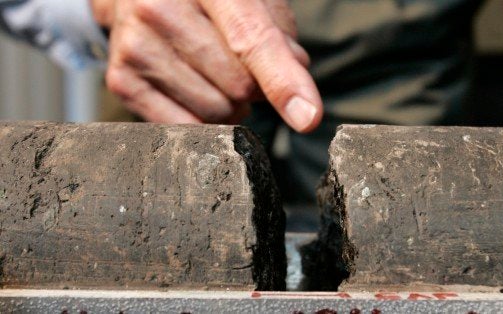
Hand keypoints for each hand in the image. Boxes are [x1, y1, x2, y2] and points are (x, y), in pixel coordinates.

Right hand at [91, 0, 322, 131]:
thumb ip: (278, 35)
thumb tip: (294, 85)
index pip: (252, 39)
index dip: (283, 81)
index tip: (307, 118)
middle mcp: (159, 7)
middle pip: (238, 85)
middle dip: (253, 86)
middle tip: (241, 66)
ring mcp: (135, 44)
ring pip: (215, 111)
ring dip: (231, 105)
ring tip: (216, 76)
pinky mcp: (121, 79)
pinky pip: (185, 126)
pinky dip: (204, 118)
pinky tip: (197, 89)